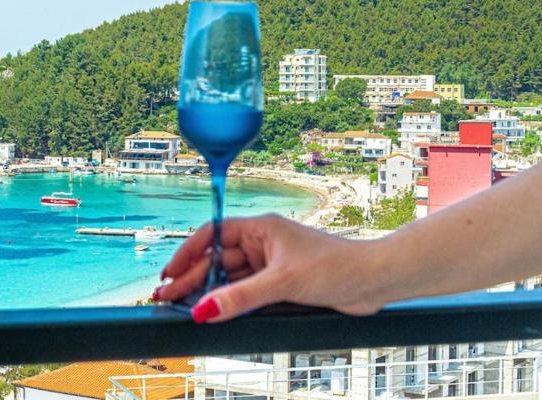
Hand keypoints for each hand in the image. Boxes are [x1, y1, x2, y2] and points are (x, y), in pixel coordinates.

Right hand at [155, 214, 384, 321]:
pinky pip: (247, 292)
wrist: (375, 280)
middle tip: (166, 298)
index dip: (187, 254)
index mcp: (260, 228)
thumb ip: (240, 297)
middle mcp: (263, 243)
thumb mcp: (282, 282)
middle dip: (191, 278)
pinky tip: (215, 312)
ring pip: (231, 279)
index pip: (212, 236)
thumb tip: (204, 309)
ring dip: (209, 292)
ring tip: (184, 308)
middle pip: (217, 260)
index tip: (169, 273)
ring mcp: (271, 264)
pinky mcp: (281, 284)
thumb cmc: (336, 266)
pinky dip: (230, 302)